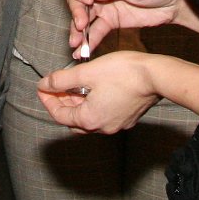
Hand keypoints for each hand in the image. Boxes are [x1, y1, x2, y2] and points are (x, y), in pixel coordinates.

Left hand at [37, 51, 159, 134]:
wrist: (156, 76)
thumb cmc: (123, 72)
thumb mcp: (87, 72)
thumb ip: (62, 80)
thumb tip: (45, 84)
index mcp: (89, 119)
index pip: (59, 115)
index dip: (47, 100)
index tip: (42, 88)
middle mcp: (102, 127)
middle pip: (73, 120)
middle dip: (61, 103)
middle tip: (55, 87)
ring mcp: (116, 125)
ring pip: (88, 119)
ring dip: (77, 104)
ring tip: (73, 86)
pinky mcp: (127, 118)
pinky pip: (103, 115)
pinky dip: (92, 105)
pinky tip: (93, 90)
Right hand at [66, 0, 182, 54]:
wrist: (176, 2)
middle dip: (76, 11)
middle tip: (81, 23)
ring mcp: (106, 5)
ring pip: (84, 16)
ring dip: (78, 30)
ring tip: (76, 42)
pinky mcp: (112, 21)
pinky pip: (97, 30)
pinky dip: (89, 40)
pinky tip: (82, 50)